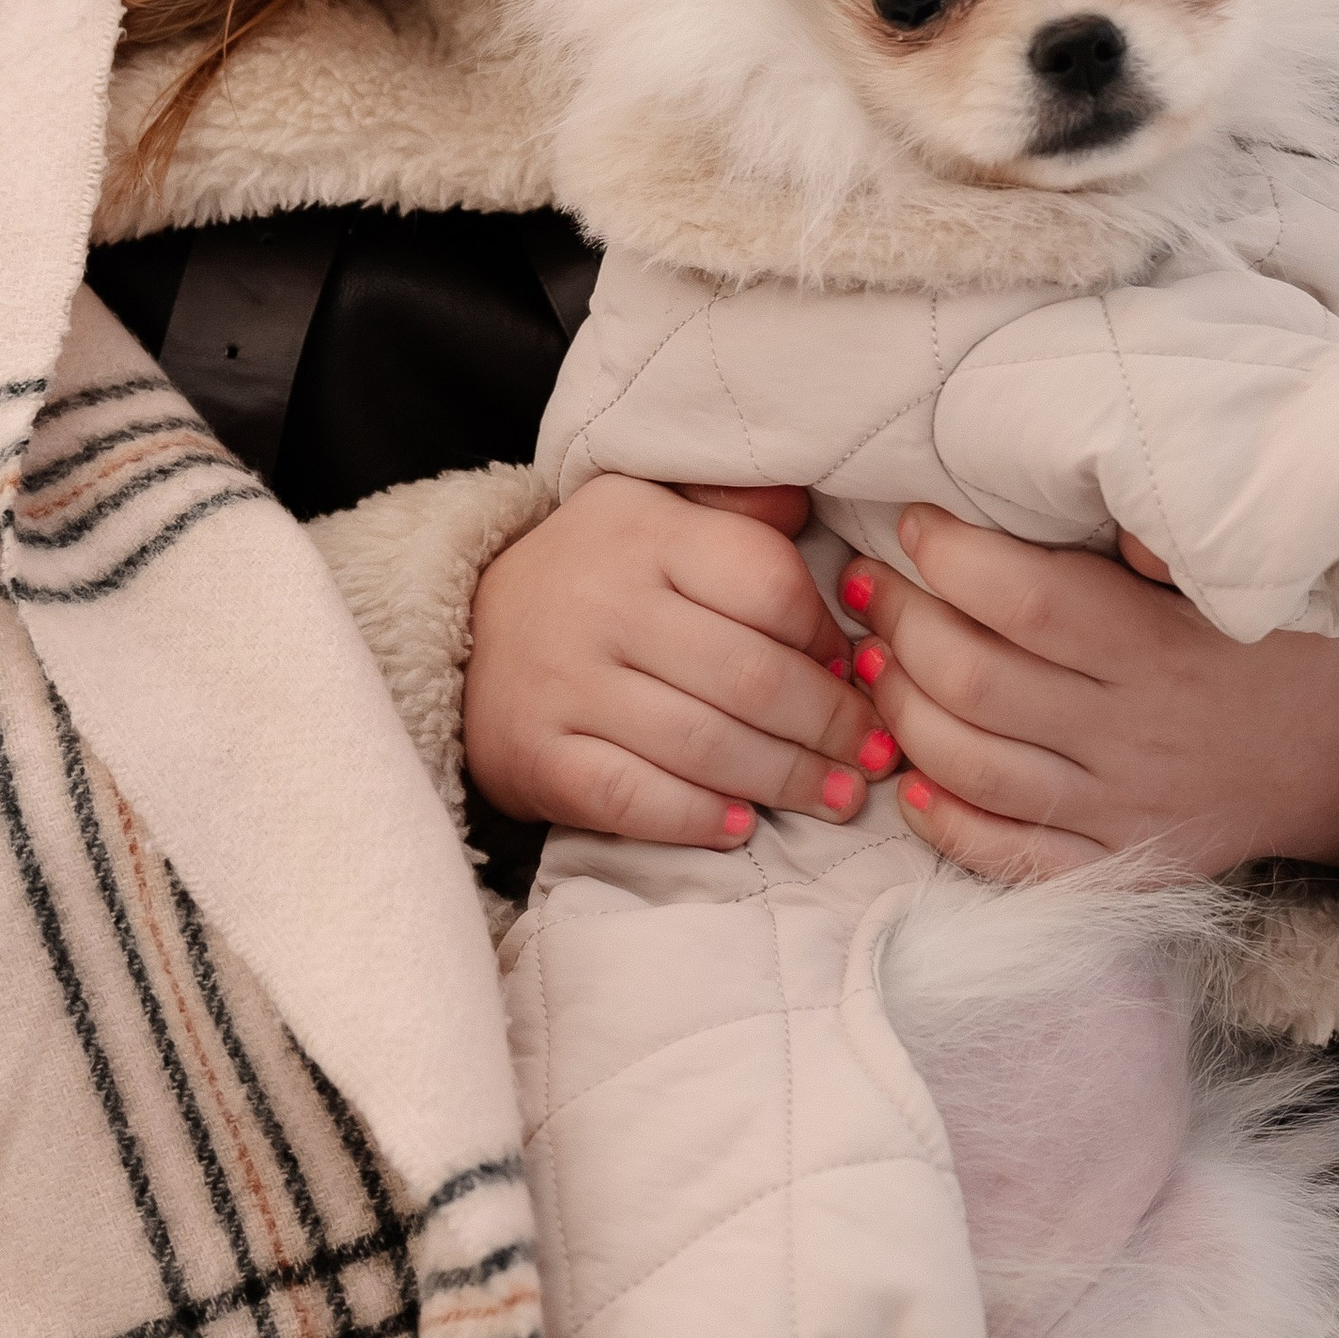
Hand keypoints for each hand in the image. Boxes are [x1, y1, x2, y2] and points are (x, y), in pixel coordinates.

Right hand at [463, 476, 878, 850]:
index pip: (767, 584)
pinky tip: (742, 825)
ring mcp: (564, 683)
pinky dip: (696, 816)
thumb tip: (813, 512)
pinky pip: (633, 796)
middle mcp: (603, 603)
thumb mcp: (654, 512)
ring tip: (839, 797)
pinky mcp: (536, 756)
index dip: (826, 636)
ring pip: (704, 744)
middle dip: (829, 725)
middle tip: (873, 755)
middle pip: (750, 676)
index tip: (857, 670)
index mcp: (645, 533)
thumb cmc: (593, 576)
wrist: (464, 635)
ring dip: (786, 779)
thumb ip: (734, 514)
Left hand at [838, 504, 1338, 883]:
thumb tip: (1112, 494)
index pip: (1030, 599)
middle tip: (864, 583)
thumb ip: (1173, 536)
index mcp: (1162, 645)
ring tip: (867, 661)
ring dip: (900, 711)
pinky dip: (949, 825)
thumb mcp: (1253, 574)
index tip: (912, 521)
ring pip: (975, 766)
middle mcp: (1133, 730)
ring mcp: (1120, 805)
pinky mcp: (1114, 859)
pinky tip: (908, 781)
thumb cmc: (1281, 643)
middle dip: (901, 624)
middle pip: (980, 680)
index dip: (953, 557)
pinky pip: (1012, 856)